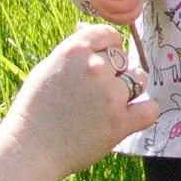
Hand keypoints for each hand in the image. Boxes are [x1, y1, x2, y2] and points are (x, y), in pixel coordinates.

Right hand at [0, 24, 159, 180]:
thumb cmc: (34, 109)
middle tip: (96, 91)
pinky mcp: (120, 122)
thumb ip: (73, 52)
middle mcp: (95, 68)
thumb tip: (88, 33)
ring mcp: (110, 95)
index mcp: (75, 50)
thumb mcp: (47, 68)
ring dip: (129, 89)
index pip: (108, 34)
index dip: (108, 47)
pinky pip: (150, 109)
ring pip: (138, 80)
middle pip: (122, 59)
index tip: (102, 61)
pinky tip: (131, 116)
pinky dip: (145, 111)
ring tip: (109, 104)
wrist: (31, 148)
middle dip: (114, 71)